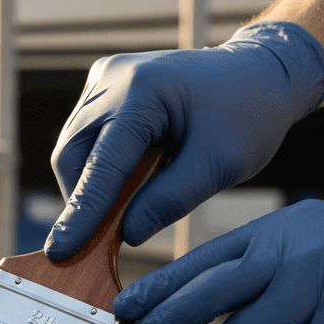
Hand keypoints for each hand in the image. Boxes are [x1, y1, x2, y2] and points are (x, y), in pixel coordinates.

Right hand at [43, 21, 323, 258]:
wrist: (262, 72)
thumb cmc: (249, 115)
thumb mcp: (220, 165)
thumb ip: (170, 201)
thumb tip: (127, 235)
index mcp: (144, 90)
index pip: (101, 163)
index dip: (81, 213)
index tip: (60, 251)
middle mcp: (113, 77)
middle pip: (73, 154)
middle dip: (82, 200)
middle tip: (100, 239)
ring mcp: (104, 77)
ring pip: (73, 147)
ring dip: (89, 185)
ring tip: (121, 208)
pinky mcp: (104, 84)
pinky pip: (85, 136)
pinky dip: (97, 166)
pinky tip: (127, 180)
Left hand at [112, 200, 323, 323]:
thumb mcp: (316, 236)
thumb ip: (266, 260)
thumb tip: (209, 296)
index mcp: (278, 231)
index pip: (203, 260)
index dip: (159, 287)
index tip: (123, 308)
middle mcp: (293, 255)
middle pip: (209, 293)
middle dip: (162, 322)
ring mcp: (321, 290)